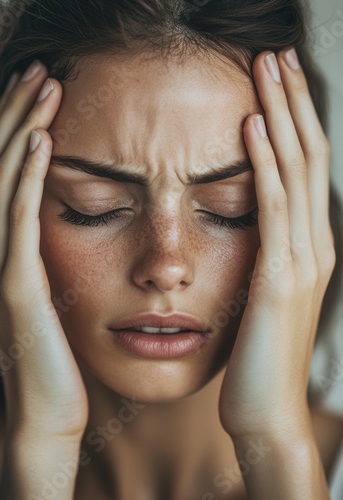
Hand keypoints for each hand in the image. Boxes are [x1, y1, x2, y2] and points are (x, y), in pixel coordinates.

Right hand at [0, 61, 88, 438]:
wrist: (50, 406)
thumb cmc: (55, 350)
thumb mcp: (49, 291)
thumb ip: (44, 254)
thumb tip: (57, 220)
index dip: (12, 127)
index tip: (38, 92)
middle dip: (16, 113)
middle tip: (40, 73)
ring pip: (2, 182)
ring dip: (22, 129)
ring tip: (45, 88)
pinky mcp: (17, 284)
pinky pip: (19, 218)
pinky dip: (26, 176)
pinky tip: (40, 141)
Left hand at [218, 49, 335, 440]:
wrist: (266, 409)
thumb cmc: (259, 354)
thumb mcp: (265, 294)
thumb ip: (266, 255)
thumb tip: (252, 222)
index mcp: (309, 246)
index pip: (304, 168)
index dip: (295, 119)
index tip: (278, 80)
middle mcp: (314, 244)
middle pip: (306, 156)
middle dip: (293, 101)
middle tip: (277, 54)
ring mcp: (302, 258)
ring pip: (295, 170)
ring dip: (281, 115)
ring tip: (268, 68)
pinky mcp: (279, 276)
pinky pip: (271, 207)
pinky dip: (263, 162)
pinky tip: (252, 126)